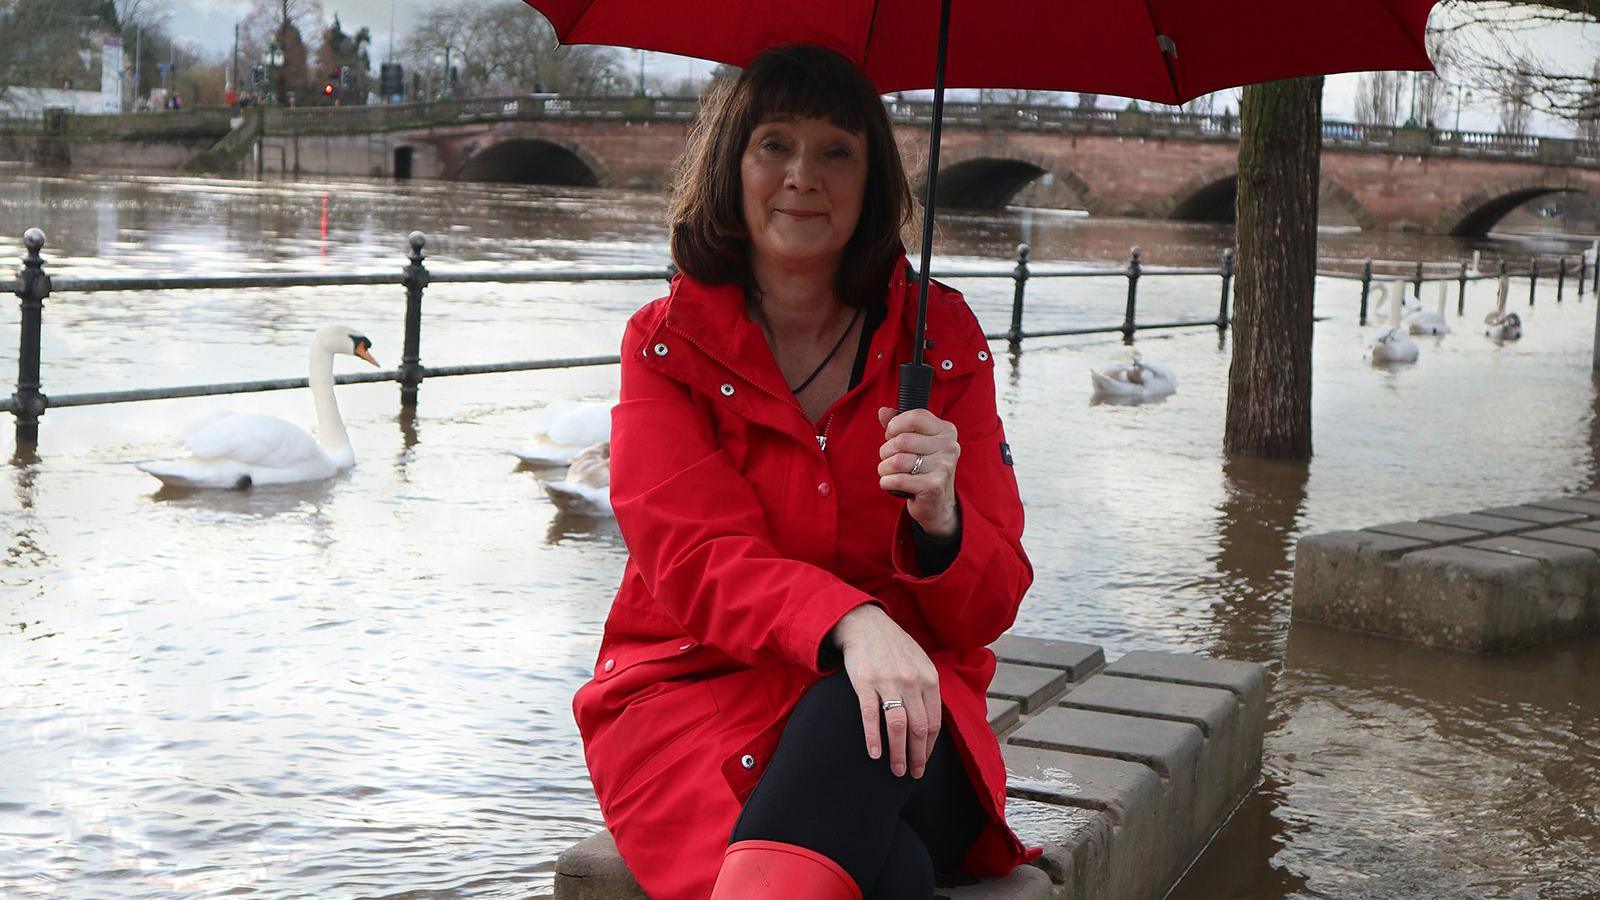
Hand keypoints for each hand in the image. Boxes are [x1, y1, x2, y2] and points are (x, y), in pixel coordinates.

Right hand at [828, 605, 941, 777]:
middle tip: (914, 773)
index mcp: (928, 678)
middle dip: (918, 756)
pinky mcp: (865, 683)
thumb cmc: (892, 645)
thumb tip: (929, 720)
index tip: (925, 761)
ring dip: (898, 753)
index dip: (930, 746)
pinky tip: (875, 754)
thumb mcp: (919, 661)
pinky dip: (873, 737)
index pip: (934, 721)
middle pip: (919, 728)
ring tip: (897, 770)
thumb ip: (927, 688)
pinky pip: (871, 715)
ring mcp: (888, 682)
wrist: (864, 624)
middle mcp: (911, 681)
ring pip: (898, 726)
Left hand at [877, 407, 959, 536]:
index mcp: (946, 431)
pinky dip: (887, 482)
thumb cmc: (923, 468)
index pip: (915, 417)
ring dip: (884, 468)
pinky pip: (897, 480)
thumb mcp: (915, 443)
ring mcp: (943, 467)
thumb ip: (899, 425)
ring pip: (897, 461)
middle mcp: (949, 447)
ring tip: (888, 472)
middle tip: (888, 458)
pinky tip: (891, 483)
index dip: (895, 425)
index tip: (891, 435)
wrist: (937, 503)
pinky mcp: (934, 486)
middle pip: (902, 440)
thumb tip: (883, 411)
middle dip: (886, 451)